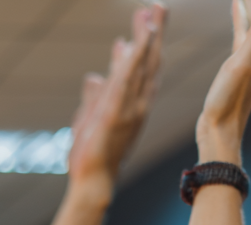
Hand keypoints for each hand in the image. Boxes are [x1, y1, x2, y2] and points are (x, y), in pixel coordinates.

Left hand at [66, 3, 166, 201]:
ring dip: (147, 38)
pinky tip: (139, 38)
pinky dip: (135, 58)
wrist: (93, 181)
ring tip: (152, 12)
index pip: (143, 72)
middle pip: (149, 64)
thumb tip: (95, 75)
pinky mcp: (116, 114)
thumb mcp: (92, 118)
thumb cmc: (92, 156)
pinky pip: (128, 81)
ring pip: (142, 68)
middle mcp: (138, 106)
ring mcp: (130, 109)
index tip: (147, 22)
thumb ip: (95, 95)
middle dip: (154, 34)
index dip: (147, 46)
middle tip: (159, 6)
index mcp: (133, 107)